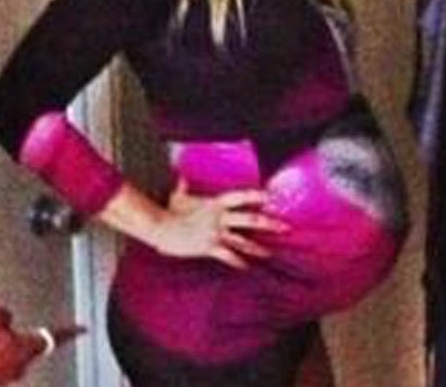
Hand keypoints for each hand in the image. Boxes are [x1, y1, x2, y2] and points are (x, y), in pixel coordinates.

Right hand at [0, 305, 82, 385]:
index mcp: (27, 348)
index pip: (55, 336)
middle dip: (8, 334)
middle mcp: (19, 367)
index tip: (83, 329)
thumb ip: (6, 314)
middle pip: (22, 342)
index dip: (71, 330)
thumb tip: (3, 319)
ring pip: (1, 352)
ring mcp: (3, 379)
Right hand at [153, 178, 288, 268]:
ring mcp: (216, 232)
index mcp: (215, 202)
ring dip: (259, 247)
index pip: (240, 196)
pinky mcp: (210, 247)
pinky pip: (229, 256)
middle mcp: (220, 217)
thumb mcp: (177, 196)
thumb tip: (180, 176)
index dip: (256, 195)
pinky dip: (239, 262)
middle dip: (269, 223)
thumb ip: (183, 186)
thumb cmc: (167, 210)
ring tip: (270, 253)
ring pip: (244, 240)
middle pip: (250, 219)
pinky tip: (247, 268)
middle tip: (285, 226)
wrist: (160, 226)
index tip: (270, 196)